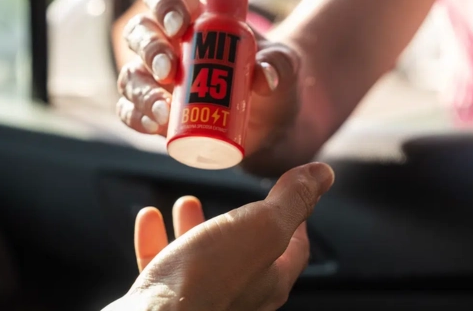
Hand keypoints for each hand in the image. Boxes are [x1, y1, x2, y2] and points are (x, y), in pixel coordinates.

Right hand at [103, 162, 334, 310]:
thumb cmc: (212, 277)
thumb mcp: (262, 226)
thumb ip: (291, 200)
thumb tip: (323, 173)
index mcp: (270, 278)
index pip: (294, 249)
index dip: (296, 221)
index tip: (290, 201)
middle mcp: (239, 293)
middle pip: (243, 251)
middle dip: (236, 220)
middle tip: (231, 200)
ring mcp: (202, 298)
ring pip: (200, 257)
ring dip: (194, 225)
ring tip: (186, 202)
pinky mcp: (167, 299)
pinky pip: (162, 264)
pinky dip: (157, 238)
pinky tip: (149, 218)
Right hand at [115, 0, 301, 165]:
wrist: (271, 122)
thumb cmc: (273, 79)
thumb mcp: (284, 68)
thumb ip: (280, 65)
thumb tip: (263, 77)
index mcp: (193, 15)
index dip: (163, 2)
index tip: (178, 25)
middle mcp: (167, 42)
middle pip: (141, 32)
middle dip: (149, 49)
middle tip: (168, 72)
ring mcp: (156, 78)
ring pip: (132, 74)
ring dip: (142, 90)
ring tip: (163, 111)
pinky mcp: (154, 110)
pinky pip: (131, 109)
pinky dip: (136, 117)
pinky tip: (153, 125)